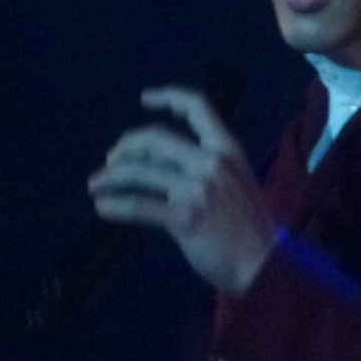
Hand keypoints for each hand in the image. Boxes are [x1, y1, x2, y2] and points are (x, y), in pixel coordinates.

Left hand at [87, 86, 280, 294]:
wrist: (265, 263)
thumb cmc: (251, 227)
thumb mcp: (237, 182)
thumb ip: (207, 166)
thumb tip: (162, 162)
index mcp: (227, 149)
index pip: (198, 108)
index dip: (169, 96)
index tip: (145, 99)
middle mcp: (211, 162)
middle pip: (155, 139)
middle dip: (126, 147)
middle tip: (112, 160)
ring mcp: (197, 189)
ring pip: (140, 172)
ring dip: (111, 177)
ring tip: (95, 185)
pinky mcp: (184, 217)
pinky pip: (140, 206)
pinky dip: (116, 206)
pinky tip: (102, 207)